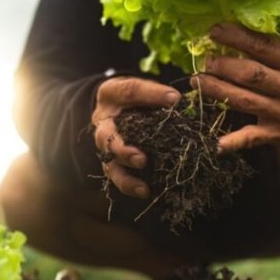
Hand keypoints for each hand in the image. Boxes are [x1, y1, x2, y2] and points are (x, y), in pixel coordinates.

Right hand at [93, 77, 180, 198]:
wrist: (119, 108)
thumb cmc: (135, 97)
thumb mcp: (144, 87)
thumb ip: (156, 93)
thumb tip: (175, 100)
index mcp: (110, 95)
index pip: (129, 92)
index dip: (151, 94)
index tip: (175, 99)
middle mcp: (103, 122)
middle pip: (107, 138)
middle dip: (123, 151)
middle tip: (142, 160)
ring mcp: (106, 146)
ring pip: (110, 164)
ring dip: (125, 177)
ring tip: (143, 188)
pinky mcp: (113, 162)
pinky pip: (118, 177)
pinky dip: (130, 186)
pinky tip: (147, 192)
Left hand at [193, 23, 279, 153]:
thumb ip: (276, 54)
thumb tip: (236, 40)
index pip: (265, 47)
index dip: (237, 38)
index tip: (215, 32)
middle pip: (252, 75)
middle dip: (224, 66)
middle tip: (206, 61)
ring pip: (246, 101)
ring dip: (218, 91)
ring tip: (199, 82)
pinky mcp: (278, 135)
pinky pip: (253, 138)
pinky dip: (234, 141)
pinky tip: (217, 143)